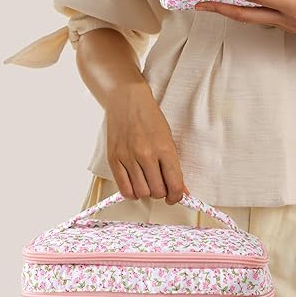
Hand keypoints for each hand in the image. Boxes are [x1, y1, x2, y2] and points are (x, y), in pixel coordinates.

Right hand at [104, 81, 188, 203]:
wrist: (127, 99)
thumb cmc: (150, 118)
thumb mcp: (168, 139)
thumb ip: (174, 166)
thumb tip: (181, 190)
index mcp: (164, 149)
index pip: (174, 185)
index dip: (176, 196)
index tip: (175, 196)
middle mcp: (146, 155)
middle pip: (157, 192)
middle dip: (162, 193)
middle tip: (161, 186)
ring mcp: (128, 157)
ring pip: (141, 192)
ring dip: (147, 192)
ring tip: (148, 182)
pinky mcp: (114, 159)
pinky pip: (124, 188)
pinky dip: (132, 192)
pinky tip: (135, 185)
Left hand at [194, 0, 295, 55]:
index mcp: (293, 7)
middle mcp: (285, 19)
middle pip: (245, 16)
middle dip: (220, 10)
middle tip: (198, 5)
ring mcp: (288, 25)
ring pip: (253, 20)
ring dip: (232, 13)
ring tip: (215, 6)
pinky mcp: (293, 26)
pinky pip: (264, 20)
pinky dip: (249, 13)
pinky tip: (247, 8)